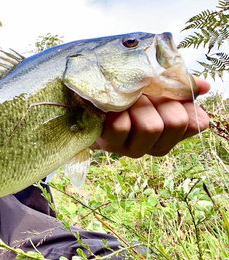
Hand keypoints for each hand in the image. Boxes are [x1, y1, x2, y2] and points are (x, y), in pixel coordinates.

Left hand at [91, 77, 210, 157]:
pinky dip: (117, 112)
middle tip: (141, 93)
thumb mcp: (154, 83)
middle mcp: (153, 145)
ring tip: (125, 99)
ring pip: (151, 127)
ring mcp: (129, 148)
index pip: (197, 122)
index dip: (184, 102)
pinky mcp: (107, 144)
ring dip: (138, 105)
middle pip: (175, 122)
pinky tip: (110, 107)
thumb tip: (203, 87)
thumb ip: (178, 85)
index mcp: (170, 131)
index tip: (166, 91)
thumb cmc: (124, 89)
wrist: (84, 93)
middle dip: (159, 100)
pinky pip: (121, 127)